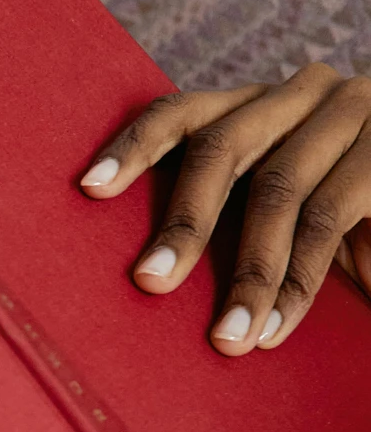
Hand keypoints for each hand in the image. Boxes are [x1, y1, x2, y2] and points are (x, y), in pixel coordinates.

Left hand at [81, 64, 370, 355]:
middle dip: (183, 221)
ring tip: (227, 338)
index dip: (134, 146)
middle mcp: (307, 93)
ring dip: (248, 273)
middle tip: (149, 282)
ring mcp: (355, 114)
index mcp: (263, 103)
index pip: (184, 112)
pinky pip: (329, 218)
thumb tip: (141, 271)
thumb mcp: (283, 209)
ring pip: (278, 190)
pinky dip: (297, 283)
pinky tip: (272, 329)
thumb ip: (229, 213)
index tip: (87, 188)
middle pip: (223, 148)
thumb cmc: (347, 224)